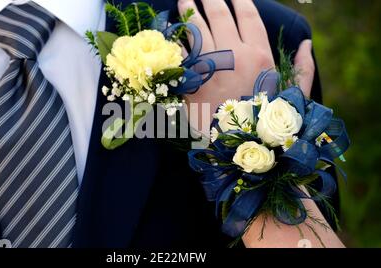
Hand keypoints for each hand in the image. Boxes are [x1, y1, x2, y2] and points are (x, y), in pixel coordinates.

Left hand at [177, 0, 314, 129]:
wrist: (236, 150)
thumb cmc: (267, 125)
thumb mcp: (294, 98)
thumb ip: (303, 70)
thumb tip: (307, 44)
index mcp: (260, 56)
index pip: (248, 16)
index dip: (239, 1)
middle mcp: (234, 56)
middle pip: (219, 14)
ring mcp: (209, 67)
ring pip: (196, 28)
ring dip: (188, 9)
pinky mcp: (189, 80)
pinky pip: (179, 52)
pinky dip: (174, 39)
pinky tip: (170, 29)